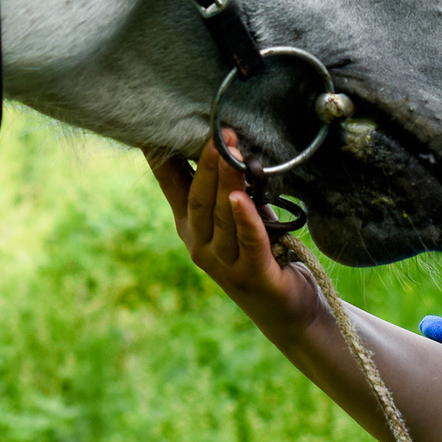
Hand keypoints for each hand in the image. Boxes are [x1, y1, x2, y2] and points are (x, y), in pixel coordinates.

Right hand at [148, 131, 325, 338]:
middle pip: (198, 199)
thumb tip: (227, 140)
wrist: (288, 312)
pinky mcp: (252, 276)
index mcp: (191, 227)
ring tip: (230, 151)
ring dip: (227, 181)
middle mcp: (199, 246)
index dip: (162, 158)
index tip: (154, 129)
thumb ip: (231, 188)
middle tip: (218, 133)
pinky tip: (242, 198)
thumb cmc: (265, 256)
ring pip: (221, 217)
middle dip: (207, 164)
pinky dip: (245, 218)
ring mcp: (223, 264)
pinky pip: (248, 242)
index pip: (171, 185)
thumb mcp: (243, 216)